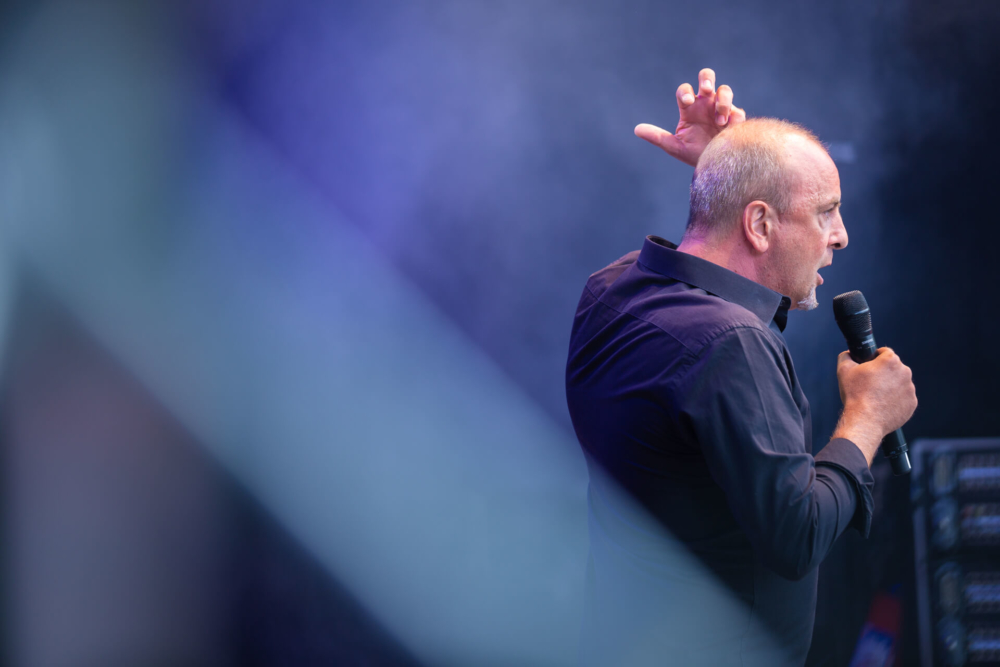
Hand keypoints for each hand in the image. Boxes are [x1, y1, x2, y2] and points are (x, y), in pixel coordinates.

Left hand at [634, 68, 745, 166]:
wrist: (715, 169)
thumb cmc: (694, 155)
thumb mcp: (675, 147)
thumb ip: (657, 137)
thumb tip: (636, 129)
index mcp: (690, 109)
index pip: (685, 91)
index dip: (685, 92)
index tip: (687, 102)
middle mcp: (706, 105)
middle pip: (707, 77)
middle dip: (707, 79)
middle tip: (706, 89)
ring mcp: (722, 110)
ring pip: (725, 90)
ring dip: (723, 101)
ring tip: (719, 120)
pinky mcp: (736, 119)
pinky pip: (737, 111)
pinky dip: (734, 117)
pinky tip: (728, 128)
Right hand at [833, 348, 917, 464]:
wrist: (865, 421)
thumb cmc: (855, 395)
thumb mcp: (843, 370)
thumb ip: (846, 356)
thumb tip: (849, 354)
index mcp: (890, 361)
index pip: (884, 352)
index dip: (874, 357)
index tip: (868, 366)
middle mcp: (905, 372)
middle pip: (894, 368)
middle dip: (883, 373)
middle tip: (870, 383)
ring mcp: (910, 389)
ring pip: (899, 383)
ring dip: (890, 386)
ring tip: (875, 396)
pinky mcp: (912, 403)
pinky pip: (903, 398)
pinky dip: (895, 400)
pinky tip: (882, 405)